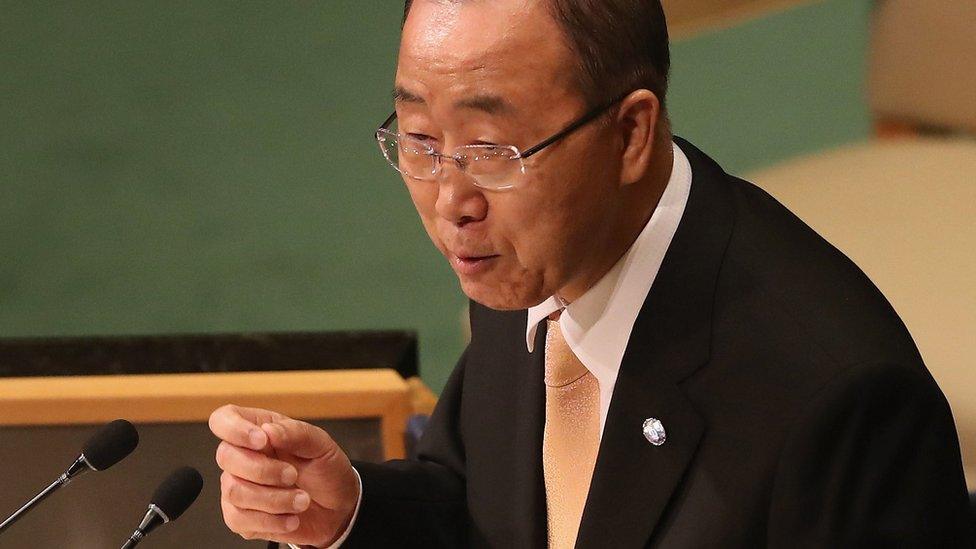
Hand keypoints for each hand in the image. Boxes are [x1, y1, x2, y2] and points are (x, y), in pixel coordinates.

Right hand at [209, 404, 359, 545]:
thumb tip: (268, 429)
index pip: (223, 420)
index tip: (262, 441)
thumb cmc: (326, 470)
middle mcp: (243, 457)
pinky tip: (291, 518)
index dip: (233, 428)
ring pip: (234, 491)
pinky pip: (240, 520)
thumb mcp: (320, 445)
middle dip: (264, 470)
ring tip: (301, 500)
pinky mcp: (241, 517)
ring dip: (274, 499)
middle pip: (225, 457)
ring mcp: (238, 487)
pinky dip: (272, 521)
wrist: (337, 507)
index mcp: (258, 430)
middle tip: (293, 475)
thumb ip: (295, 432)